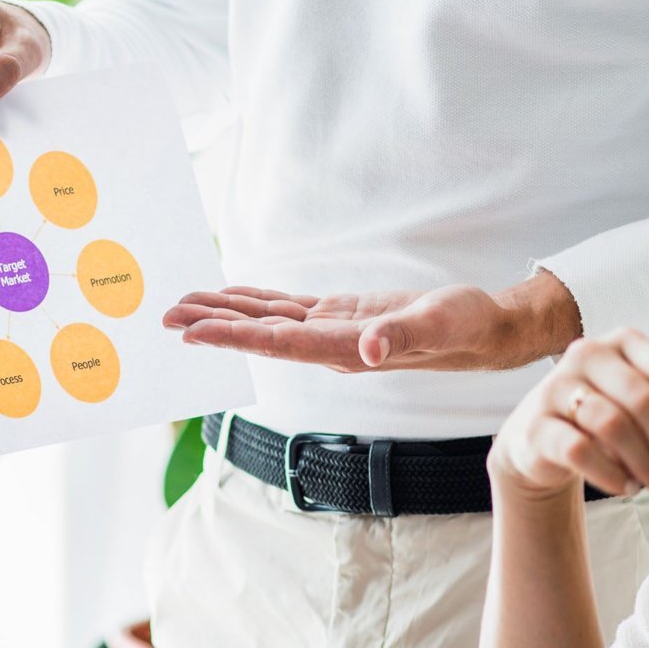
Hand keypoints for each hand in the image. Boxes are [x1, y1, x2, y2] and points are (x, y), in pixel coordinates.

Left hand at [162, 271, 580, 373]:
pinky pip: (288, 309)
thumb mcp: (439, 323)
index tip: (192, 333)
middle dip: (212, 326)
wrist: (485, 331)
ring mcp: (333, 332)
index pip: (279, 344)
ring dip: (226, 314)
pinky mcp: (341, 316)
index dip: (233, 338)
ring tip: (183, 305)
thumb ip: (401, 337)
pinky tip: (232, 297)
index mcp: (347, 350)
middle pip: (260, 336)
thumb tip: (367, 349)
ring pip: (268, 322)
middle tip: (163, 316)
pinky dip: (257, 302)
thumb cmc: (466, 326)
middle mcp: (331, 346)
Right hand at [488, 327, 648, 499]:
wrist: (541, 440)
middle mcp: (588, 354)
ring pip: (613, 424)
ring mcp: (556, 386)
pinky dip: (611, 474)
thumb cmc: (607, 421)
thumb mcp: (645, 408)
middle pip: (645, 399)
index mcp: (624, 342)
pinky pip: (579, 450)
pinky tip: (628, 488)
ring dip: (646, 462)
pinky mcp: (535, 423)